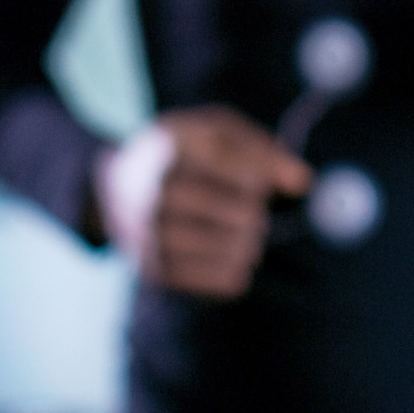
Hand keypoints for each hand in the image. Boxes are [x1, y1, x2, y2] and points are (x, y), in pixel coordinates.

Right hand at [91, 105, 312, 299]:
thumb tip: (301, 182)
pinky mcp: (154, 269)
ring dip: (249, 244)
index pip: (248, 174)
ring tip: (242, 235)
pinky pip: (219, 281)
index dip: (264, 179)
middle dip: (255, 214)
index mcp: (175, 148)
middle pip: (244, 215)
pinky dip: (236, 270)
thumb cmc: (181, 154)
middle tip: (247, 211)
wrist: (112, 187)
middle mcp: (158, 191)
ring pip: (234, 251)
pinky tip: (231, 257)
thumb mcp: (215, 131)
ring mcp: (152, 234)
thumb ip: (261, 149)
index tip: (254, 180)